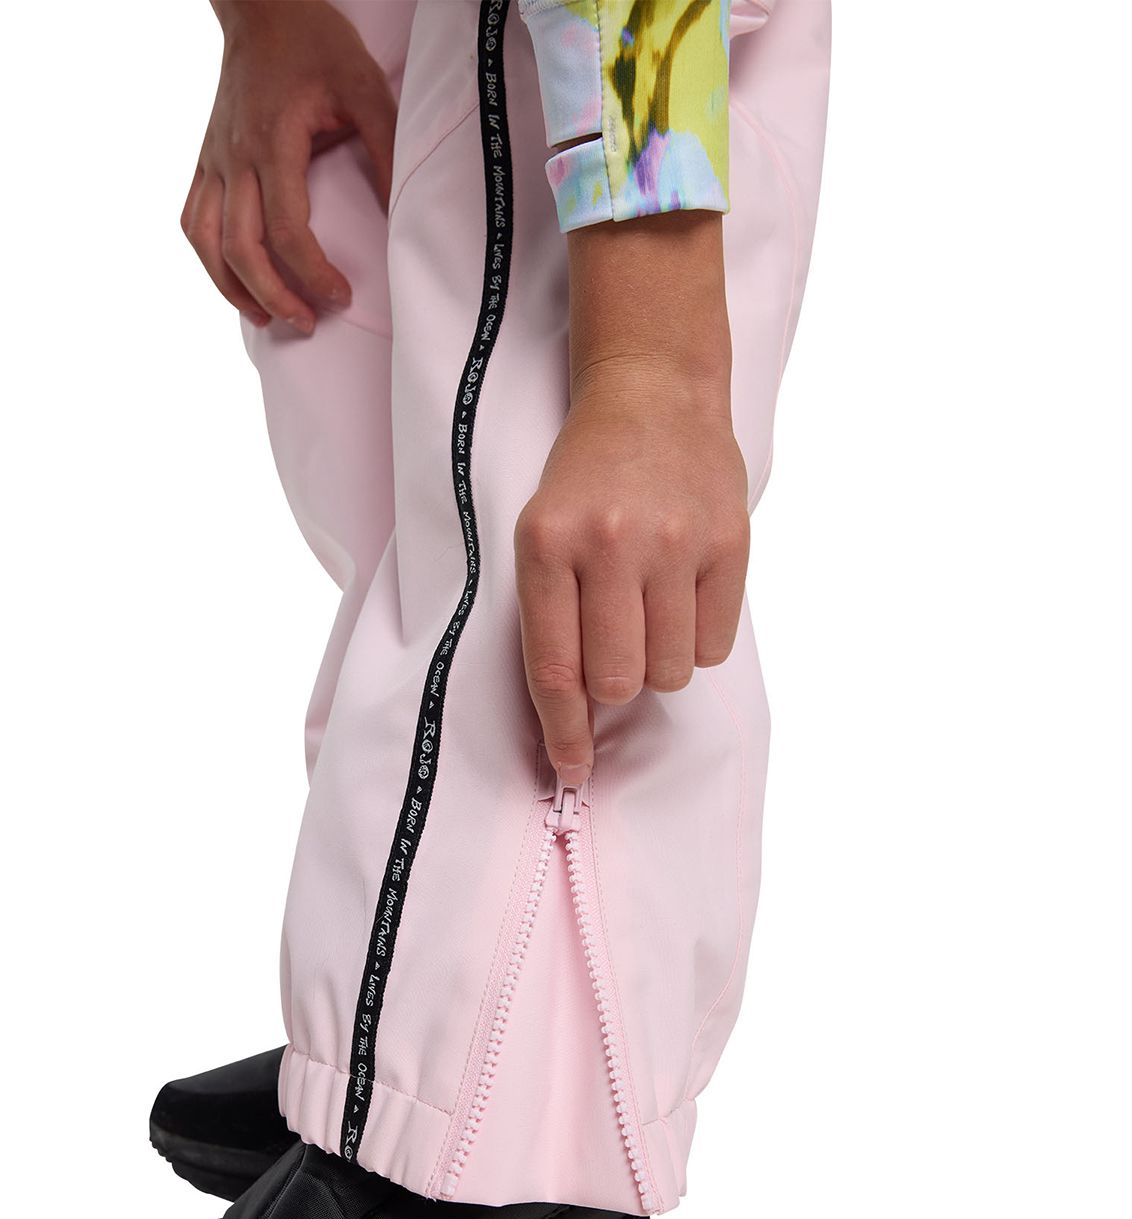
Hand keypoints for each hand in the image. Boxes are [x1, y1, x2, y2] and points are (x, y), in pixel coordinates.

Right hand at [183, 0, 396, 333]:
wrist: (263, 8)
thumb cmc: (316, 45)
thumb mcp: (366, 87)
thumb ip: (386, 148)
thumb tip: (399, 212)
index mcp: (272, 143)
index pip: (287, 231)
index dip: (313, 274)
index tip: (340, 295)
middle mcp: (234, 157)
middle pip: (242, 249)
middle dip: (274, 296)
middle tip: (308, 322)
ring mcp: (213, 160)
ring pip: (208, 243)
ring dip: (234, 289)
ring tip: (267, 318)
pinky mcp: (205, 160)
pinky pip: (193, 221)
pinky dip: (210, 260)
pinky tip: (235, 281)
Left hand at [514, 363, 749, 785]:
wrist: (652, 396)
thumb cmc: (587, 479)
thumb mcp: (542, 533)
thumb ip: (553, 616)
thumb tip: (574, 715)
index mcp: (548, 544)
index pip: (554, 668)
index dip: (563, 732)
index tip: (569, 768)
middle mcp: (611, 543)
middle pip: (619, 680)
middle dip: (614, 686)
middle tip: (614, 647)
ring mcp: (675, 541)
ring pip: (671, 669)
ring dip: (657, 663)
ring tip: (649, 614)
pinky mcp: (729, 541)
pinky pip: (714, 644)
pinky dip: (696, 641)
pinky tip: (682, 597)